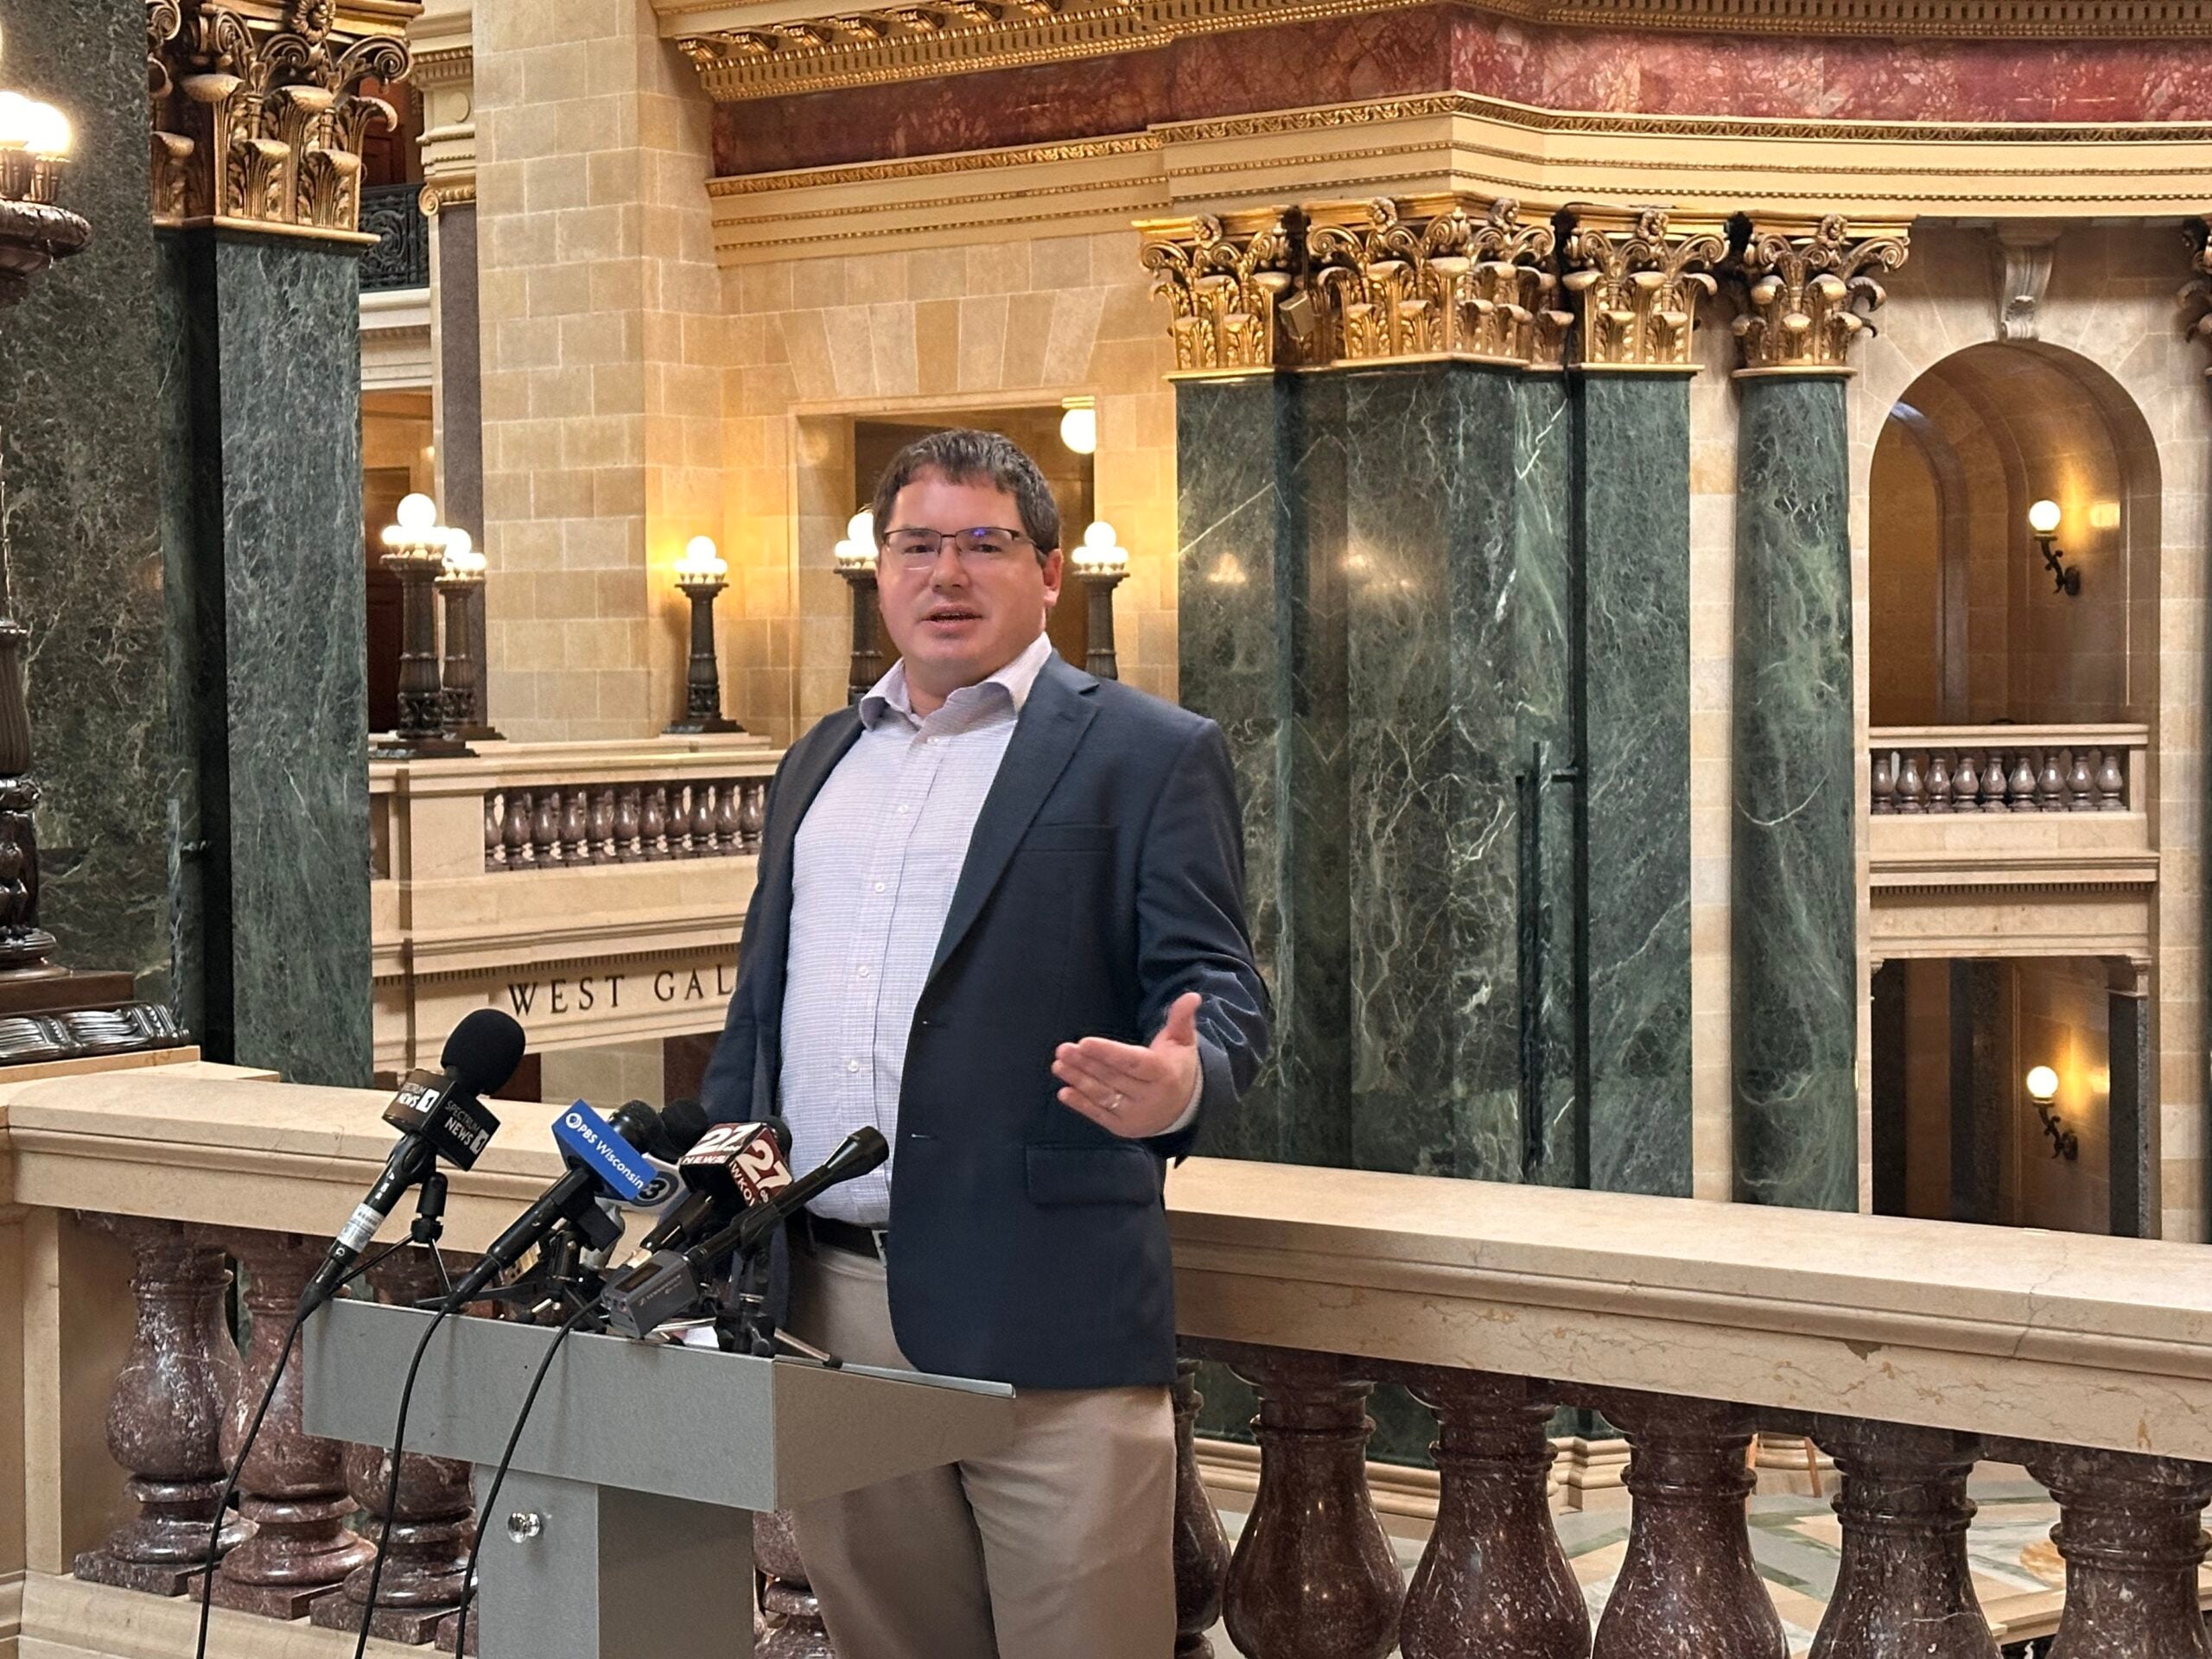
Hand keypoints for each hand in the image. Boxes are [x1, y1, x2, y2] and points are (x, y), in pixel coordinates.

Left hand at [1052, 992, 1201, 1138]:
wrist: (1183, 1109)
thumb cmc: (1177, 1067)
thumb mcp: (1183, 1042)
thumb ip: (1182, 1019)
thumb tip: (1191, 996)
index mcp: (1164, 1074)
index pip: (1133, 1062)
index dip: (1108, 1053)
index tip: (1084, 1042)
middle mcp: (1150, 1097)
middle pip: (1113, 1078)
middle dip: (1086, 1063)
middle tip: (1063, 1048)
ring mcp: (1135, 1115)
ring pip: (1103, 1096)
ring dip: (1079, 1080)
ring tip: (1059, 1065)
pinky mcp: (1123, 1127)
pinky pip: (1099, 1115)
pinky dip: (1081, 1104)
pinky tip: (1064, 1091)